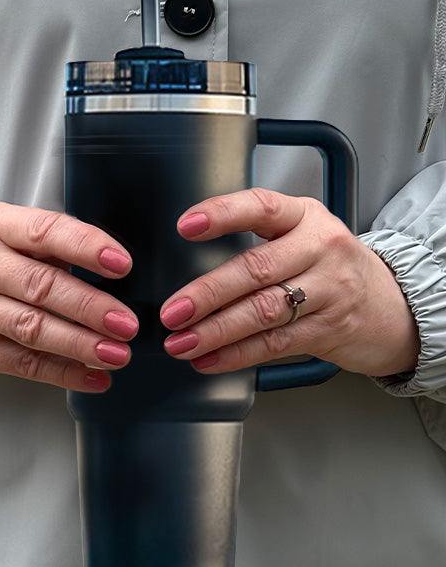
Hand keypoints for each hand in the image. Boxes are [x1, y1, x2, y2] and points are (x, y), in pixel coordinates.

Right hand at [0, 201, 139, 392]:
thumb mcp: (14, 235)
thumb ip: (55, 246)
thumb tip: (117, 274)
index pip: (44, 232)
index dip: (85, 247)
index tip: (122, 265)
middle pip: (40, 287)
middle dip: (89, 307)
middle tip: (128, 324)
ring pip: (32, 329)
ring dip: (80, 344)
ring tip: (118, 354)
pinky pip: (24, 364)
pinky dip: (64, 373)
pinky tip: (95, 377)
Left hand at [159, 188, 420, 379]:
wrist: (394, 306)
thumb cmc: (331, 266)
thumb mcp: (304, 234)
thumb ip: (260, 238)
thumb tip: (187, 258)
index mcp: (305, 216)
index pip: (261, 207)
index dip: (223, 214)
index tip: (186, 226)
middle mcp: (320, 249)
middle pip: (257, 269)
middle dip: (208, 293)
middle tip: (173, 311)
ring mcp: (329, 291)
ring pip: (264, 311)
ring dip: (216, 331)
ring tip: (182, 342)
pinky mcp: (328, 330)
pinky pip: (275, 343)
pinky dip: (237, 354)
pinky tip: (210, 359)